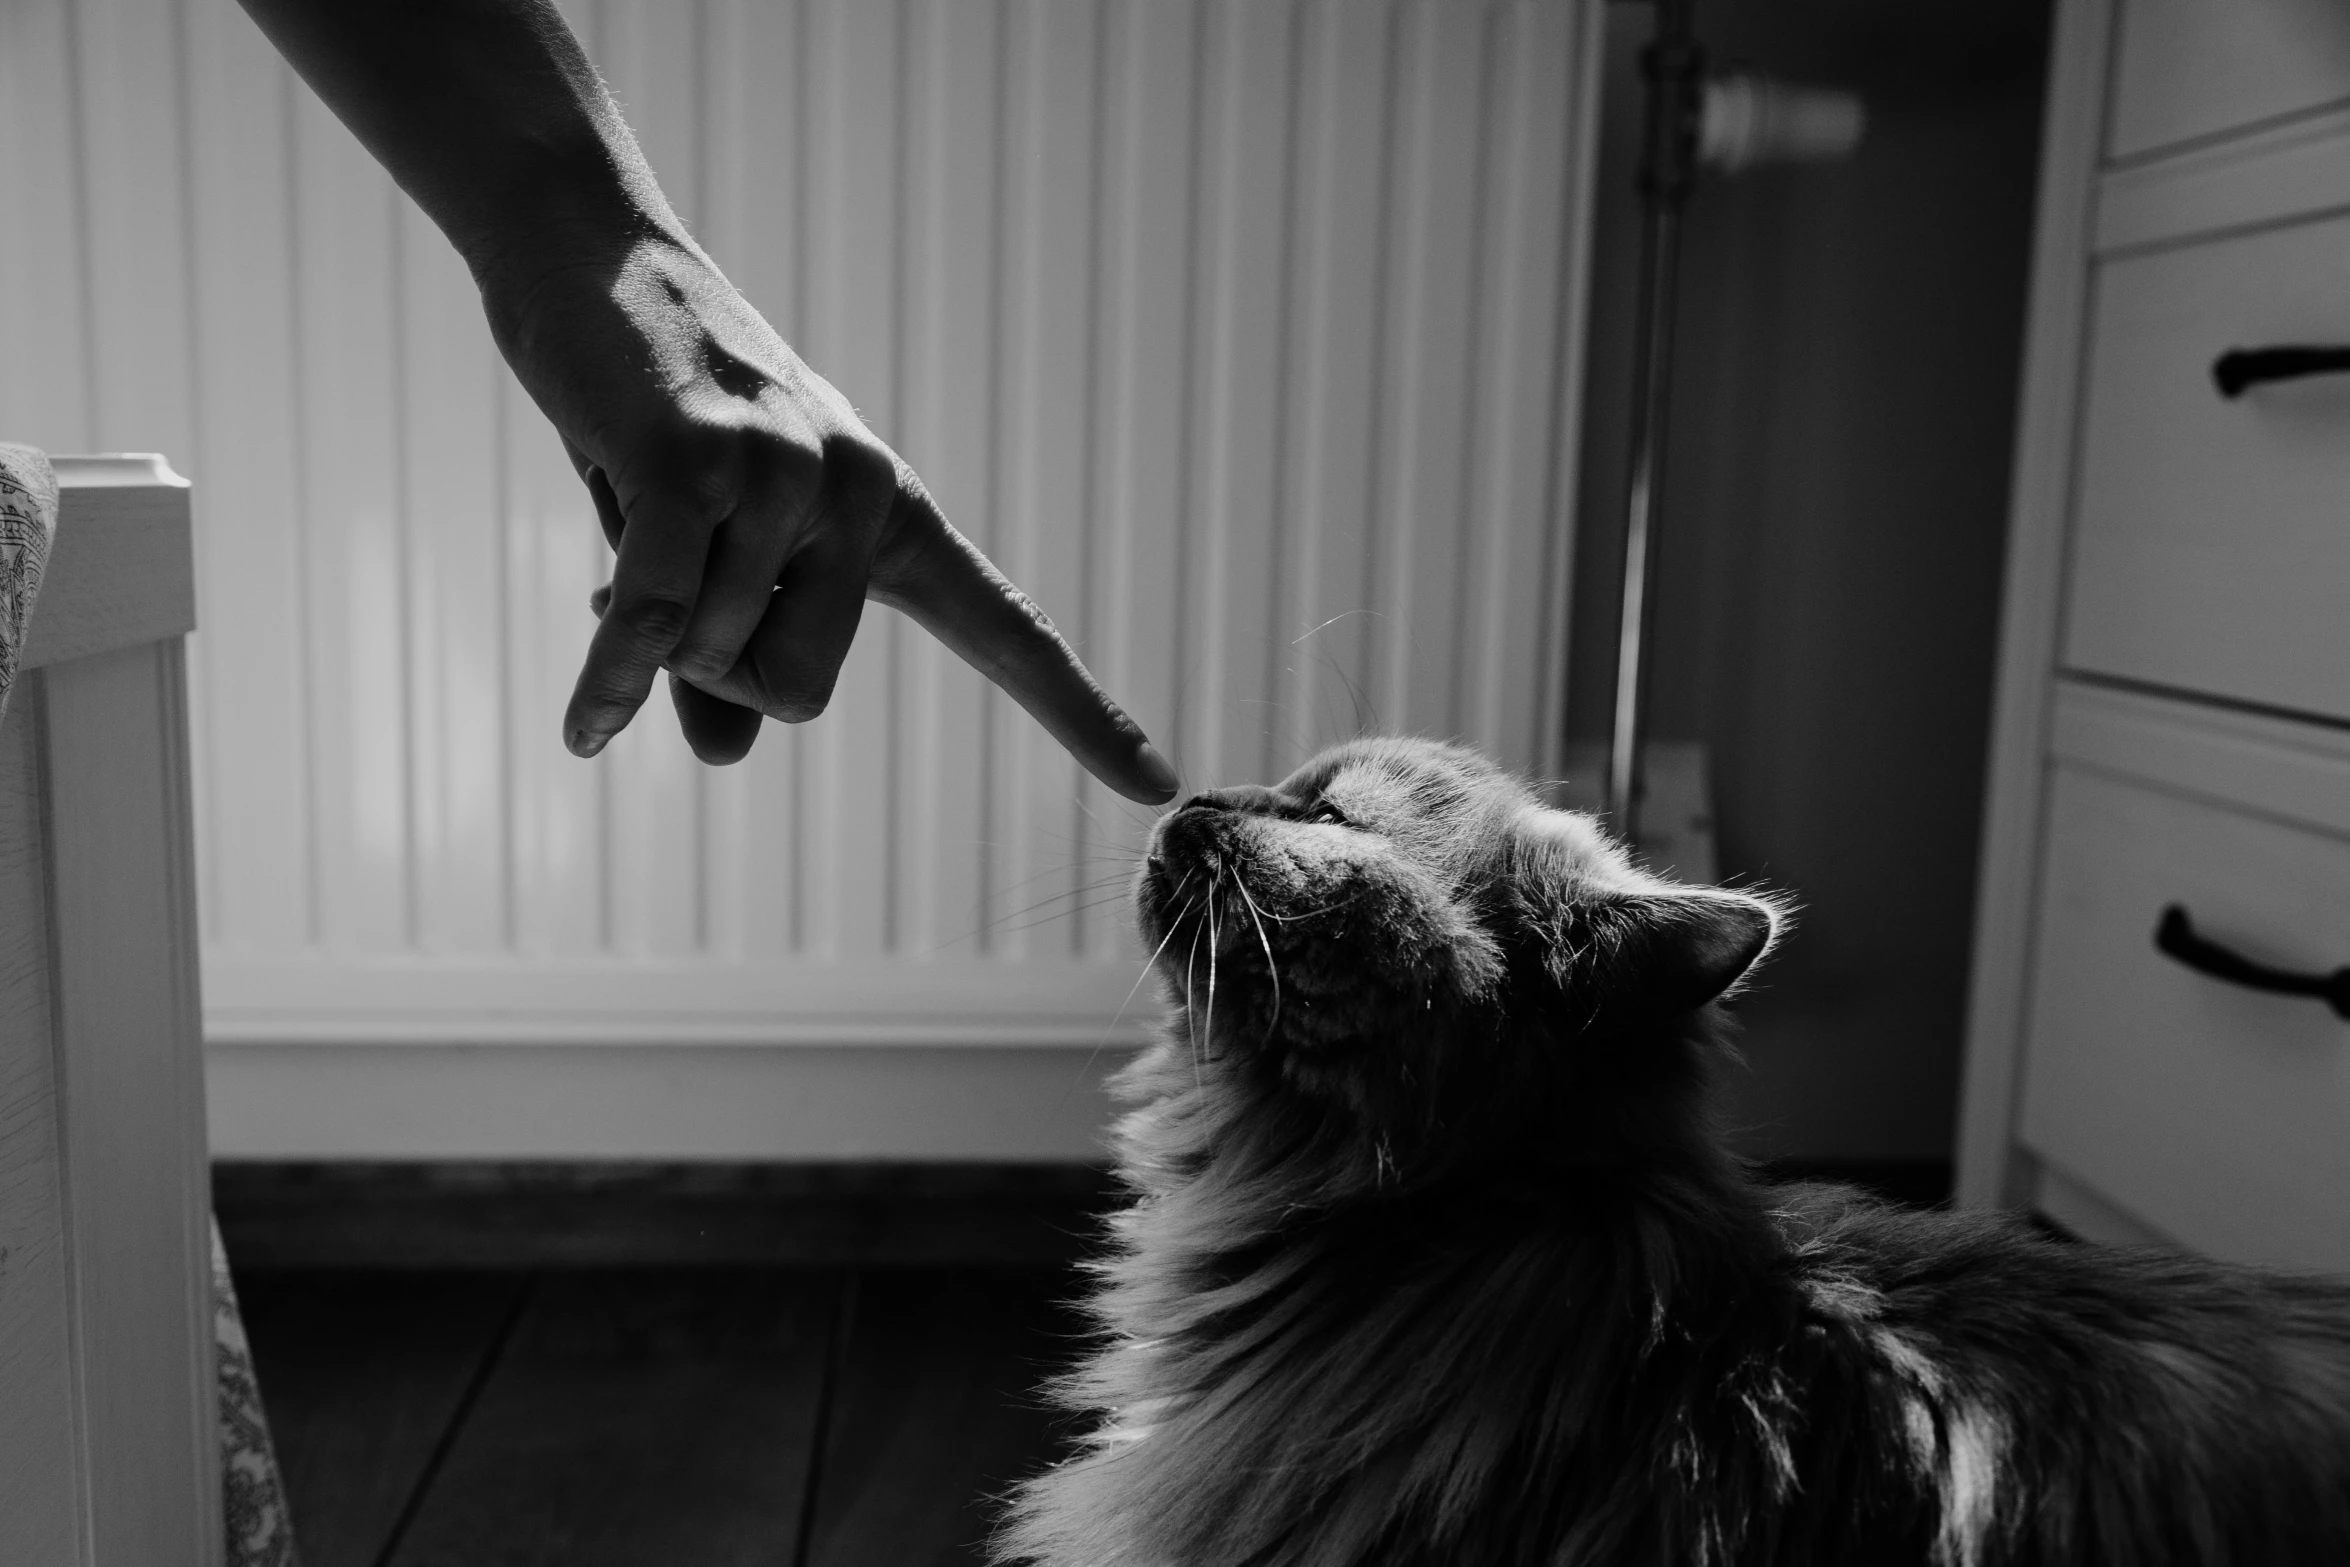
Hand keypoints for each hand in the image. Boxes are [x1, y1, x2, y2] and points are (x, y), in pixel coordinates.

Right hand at [482, 228, 1177, 802]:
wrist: (591, 257)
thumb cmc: (660, 416)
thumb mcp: (719, 544)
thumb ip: (734, 658)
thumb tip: (727, 753)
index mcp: (895, 516)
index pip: (1009, 631)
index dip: (1085, 714)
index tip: (1162, 783)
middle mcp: (860, 494)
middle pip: (801, 692)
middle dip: (719, 677)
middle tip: (667, 594)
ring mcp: (784, 474)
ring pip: (716, 657)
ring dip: (648, 636)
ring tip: (626, 537)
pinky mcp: (691, 465)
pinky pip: (655, 625)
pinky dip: (609, 683)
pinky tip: (585, 728)